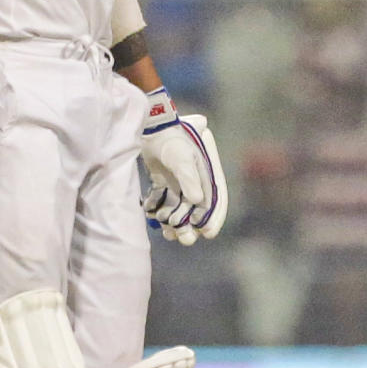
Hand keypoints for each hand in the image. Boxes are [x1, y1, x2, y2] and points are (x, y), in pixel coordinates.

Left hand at [140, 88, 228, 245]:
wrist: (151, 128)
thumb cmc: (172, 141)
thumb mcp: (183, 159)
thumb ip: (190, 179)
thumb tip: (197, 202)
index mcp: (206, 177)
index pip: (215, 202)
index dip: (213, 219)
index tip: (208, 234)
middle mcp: (194, 183)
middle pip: (196, 211)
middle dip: (191, 227)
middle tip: (185, 239)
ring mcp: (177, 183)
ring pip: (178, 210)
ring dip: (174, 223)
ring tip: (168, 234)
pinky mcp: (162, 183)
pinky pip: (163, 203)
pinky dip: (160, 212)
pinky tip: (154, 217)